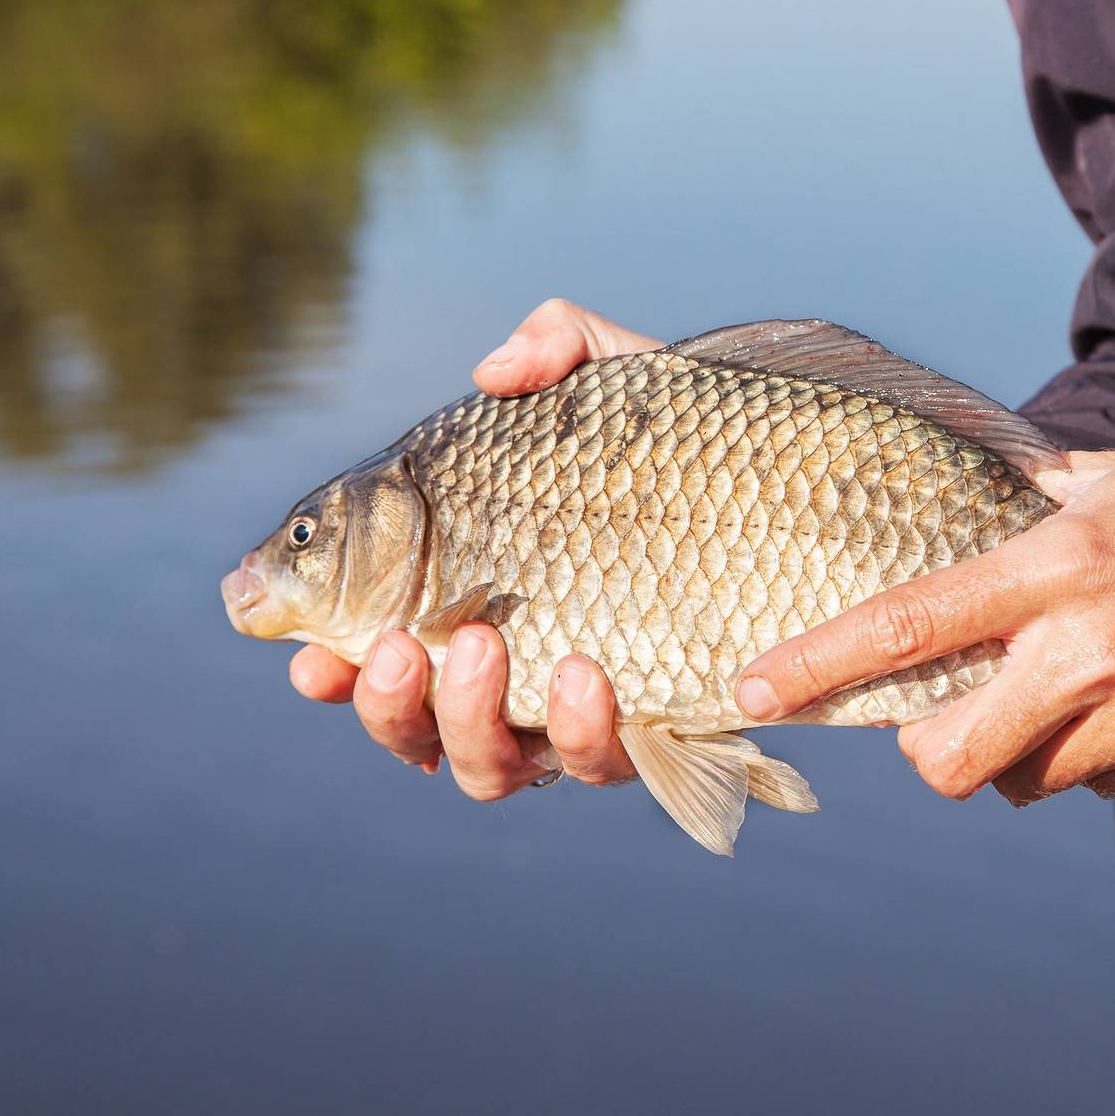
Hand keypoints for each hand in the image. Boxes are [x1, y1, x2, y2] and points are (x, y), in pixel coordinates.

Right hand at [290, 298, 660, 794]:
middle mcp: (513, 673)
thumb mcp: (621, 377)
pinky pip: (599, 766)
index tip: (307, 653)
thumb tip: (494, 371)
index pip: (379, 649)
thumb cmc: (691, 445)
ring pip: (490, 768)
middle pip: (415, 729)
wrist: (807, 500)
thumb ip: (555, 347)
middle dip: (388, 703)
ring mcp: (577, 716)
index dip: (331, 665)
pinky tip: (586, 676)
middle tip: (394, 645)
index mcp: (472, 599)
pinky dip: (579, 731)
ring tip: (484, 645)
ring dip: (466, 719)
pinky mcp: (651, 737)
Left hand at [731, 448, 1114, 805]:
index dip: (820, 665)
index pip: (911, 624)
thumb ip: (1023, 499)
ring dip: (1020, 753)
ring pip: (1027, 782)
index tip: (753, 689)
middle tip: (941, 722)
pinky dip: (1093, 759)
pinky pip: (1100, 787)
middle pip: (954, 757)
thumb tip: (946, 492)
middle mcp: (1092, 649)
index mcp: (1059, 565)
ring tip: (1065, 692)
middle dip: (929, 753)